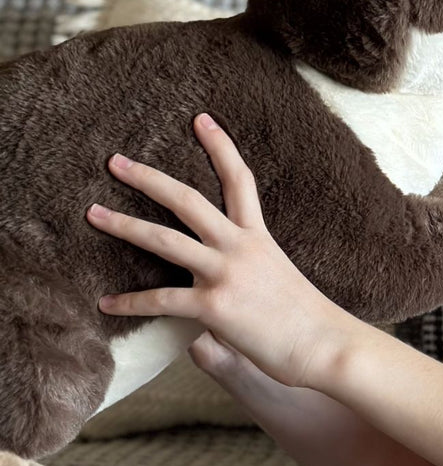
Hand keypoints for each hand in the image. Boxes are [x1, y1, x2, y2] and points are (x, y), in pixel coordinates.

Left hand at [87, 113, 346, 387]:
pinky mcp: (215, 307)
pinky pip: (161, 300)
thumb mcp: (279, 283)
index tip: (201, 120)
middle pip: (188, 200)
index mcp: (259, 238)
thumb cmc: (310, 322)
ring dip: (125, 224)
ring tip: (93, 213)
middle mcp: (240, 248)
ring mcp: (226, 274)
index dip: (220, 147)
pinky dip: (130, 302)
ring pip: (165, 239)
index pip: (240, 180)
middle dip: (149, 178)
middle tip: (115, 161)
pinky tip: (106, 303)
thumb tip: (222, 290)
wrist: (326, 345)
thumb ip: (248, 277)